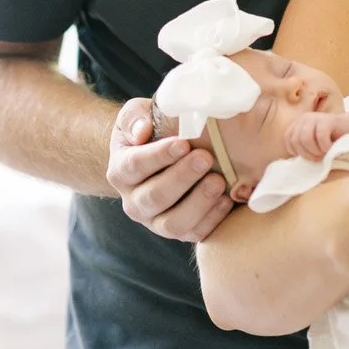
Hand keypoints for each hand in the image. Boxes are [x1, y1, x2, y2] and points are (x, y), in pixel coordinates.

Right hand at [106, 97, 233, 241]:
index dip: (159, 156)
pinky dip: (212, 219)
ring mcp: (155, 221)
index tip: (183, 143)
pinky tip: (227, 199)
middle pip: (154, 197)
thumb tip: (142, 132)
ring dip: (198, 203)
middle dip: (182, 178)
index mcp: (120, 171)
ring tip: (218, 181)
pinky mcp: (180, 231)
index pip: (134, 166)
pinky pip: (194, 234)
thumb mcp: (137, 115)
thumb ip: (135, 118)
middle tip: (205, 158)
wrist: (159, 156)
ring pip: (172, 223)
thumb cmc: (150, 130)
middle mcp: (134, 202)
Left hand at [282, 110, 347, 160]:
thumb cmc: (333, 142)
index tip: (310, 156)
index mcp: (299, 123)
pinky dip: (325, 146)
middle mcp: (305, 118)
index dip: (297, 152)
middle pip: (296, 140)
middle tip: (320, 157)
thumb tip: (288, 163)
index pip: (288, 139)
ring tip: (325, 153)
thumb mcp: (313, 145)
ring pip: (305, 138)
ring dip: (316, 151)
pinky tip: (331, 148)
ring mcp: (316, 117)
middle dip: (308, 154)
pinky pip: (320, 136)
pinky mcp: (329, 119)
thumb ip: (301, 148)